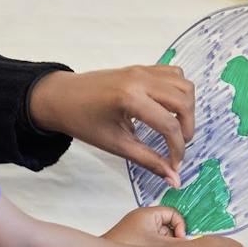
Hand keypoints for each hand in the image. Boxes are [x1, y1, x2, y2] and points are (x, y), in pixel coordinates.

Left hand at [29, 66, 195, 186]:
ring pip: (183, 84)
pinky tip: (168, 109)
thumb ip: (148, 160)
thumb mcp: (115, 144)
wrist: (59, 97)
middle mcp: (140, 79)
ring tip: (174, 127)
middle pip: (183, 101)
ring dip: (186, 107)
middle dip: (187, 128)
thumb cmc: (82, 121)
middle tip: (177, 146)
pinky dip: (178, 91)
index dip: (177, 149)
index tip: (175, 165)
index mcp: (129, 98)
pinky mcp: (141, 67)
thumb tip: (174, 178)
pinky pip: (173, 73)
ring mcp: (141, 70)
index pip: (169, 125)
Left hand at [105, 205, 185, 243]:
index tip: (180, 240)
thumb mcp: (160, 245)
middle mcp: (141, 219)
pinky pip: (151, 242)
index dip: (180, 226)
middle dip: (172, 238)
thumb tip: (190, 243)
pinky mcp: (133, 240)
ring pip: (160, 235)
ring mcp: (136, 230)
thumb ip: (179, 243)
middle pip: (168, 225)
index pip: (173, 214)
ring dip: (163, 245)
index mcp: (148, 214)